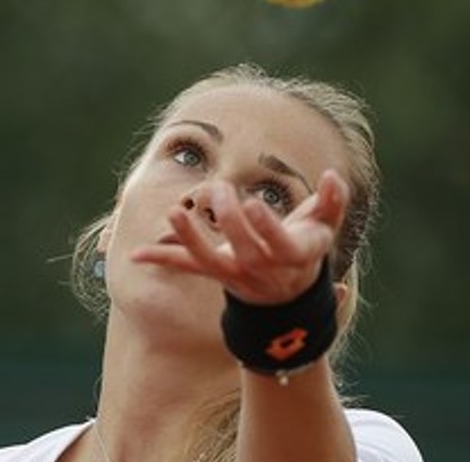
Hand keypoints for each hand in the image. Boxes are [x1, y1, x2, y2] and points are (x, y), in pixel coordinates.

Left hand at [130, 169, 348, 304]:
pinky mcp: (216, 273)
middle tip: (220, 188)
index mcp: (294, 256)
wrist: (287, 294)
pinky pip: (188, 267)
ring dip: (190, 238)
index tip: (254, 205)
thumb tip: (334, 174)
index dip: (267, 228)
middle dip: (230, 219)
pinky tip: (135, 255)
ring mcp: (237, 274)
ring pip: (211, 261)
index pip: (281, 246)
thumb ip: (334, 201)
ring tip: (174, 213)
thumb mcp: (325, 226)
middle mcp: (263, 270)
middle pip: (245, 250)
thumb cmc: (306, 246)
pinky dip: (163, 259)